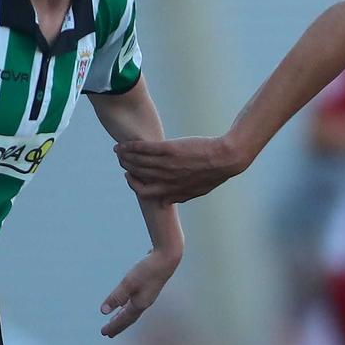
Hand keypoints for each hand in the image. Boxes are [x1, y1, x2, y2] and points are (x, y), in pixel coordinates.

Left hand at [99, 249, 180, 336]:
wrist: (167, 257)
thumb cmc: (148, 270)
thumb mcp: (128, 283)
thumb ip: (116, 297)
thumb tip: (103, 311)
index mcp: (140, 304)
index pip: (124, 319)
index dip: (113, 326)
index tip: (104, 333)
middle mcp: (145, 302)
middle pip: (129, 318)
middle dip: (118, 325)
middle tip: (109, 333)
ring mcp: (147, 295)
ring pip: (133, 310)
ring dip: (123, 316)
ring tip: (115, 320)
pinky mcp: (148, 287)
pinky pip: (135, 301)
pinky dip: (128, 306)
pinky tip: (126, 301)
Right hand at [116, 134, 247, 203]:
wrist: (225, 158)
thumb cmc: (213, 173)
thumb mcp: (197, 190)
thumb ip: (180, 196)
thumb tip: (167, 201)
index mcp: (173, 191)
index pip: (145, 192)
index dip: (134, 184)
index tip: (130, 176)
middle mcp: (167, 179)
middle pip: (138, 174)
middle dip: (126, 166)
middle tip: (121, 159)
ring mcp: (167, 165)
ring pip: (138, 161)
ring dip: (125, 155)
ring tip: (118, 149)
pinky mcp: (169, 150)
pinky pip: (144, 149)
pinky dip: (132, 146)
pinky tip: (126, 143)